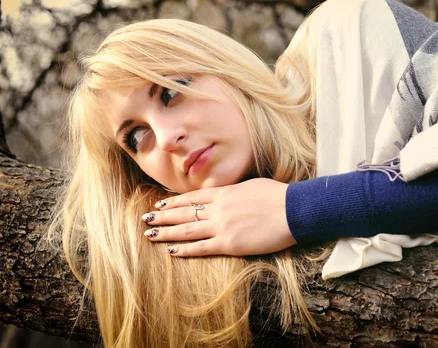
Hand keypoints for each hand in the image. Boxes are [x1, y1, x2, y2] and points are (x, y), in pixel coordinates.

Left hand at [141, 178, 296, 255]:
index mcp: (224, 193)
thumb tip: (226, 194)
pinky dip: (184, 249)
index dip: (174, 202)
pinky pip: (201, 247)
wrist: (292, 210)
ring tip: (150, 234)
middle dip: (163, 216)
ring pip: (187, 230)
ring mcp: (222, 226)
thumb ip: (234, 192)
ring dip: (166, 232)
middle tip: (145, 218)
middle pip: (184, 213)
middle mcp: (218, 209)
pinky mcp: (230, 243)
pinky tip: (171, 250)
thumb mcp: (252, 186)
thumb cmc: (278, 196)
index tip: (160, 204)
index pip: (192, 198)